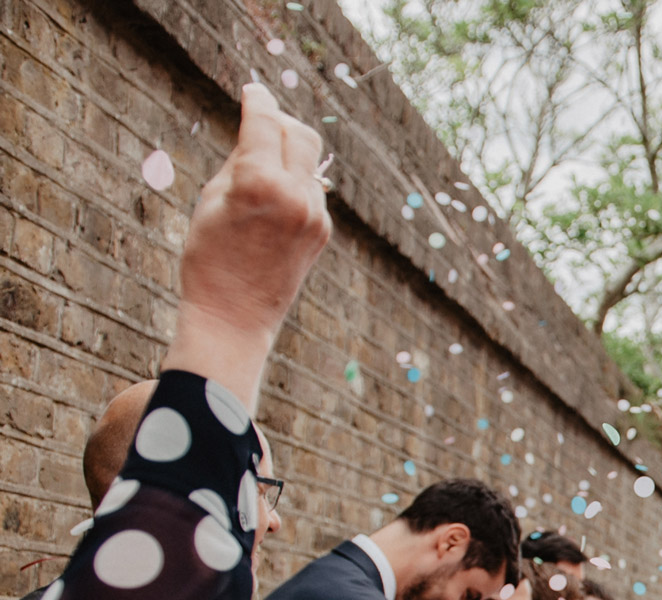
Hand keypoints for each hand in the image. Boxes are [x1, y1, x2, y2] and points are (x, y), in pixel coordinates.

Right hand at [161, 84, 332, 409]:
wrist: (234, 317)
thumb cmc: (208, 258)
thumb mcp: (211, 199)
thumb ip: (239, 161)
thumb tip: (257, 134)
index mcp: (259, 182)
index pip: (264, 121)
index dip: (257, 99)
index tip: (252, 89)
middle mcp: (295, 195)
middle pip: (300, 133)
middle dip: (280, 120)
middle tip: (261, 119)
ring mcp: (315, 215)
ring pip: (309, 163)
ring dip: (287, 154)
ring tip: (258, 166)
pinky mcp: (322, 232)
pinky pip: (312, 192)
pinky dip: (294, 183)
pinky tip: (271, 198)